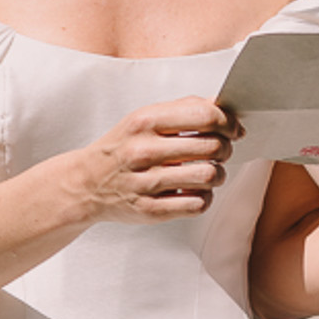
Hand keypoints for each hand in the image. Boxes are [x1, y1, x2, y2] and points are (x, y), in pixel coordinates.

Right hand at [66, 96, 239, 223]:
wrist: (85, 183)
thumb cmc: (122, 146)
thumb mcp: (144, 117)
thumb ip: (183, 108)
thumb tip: (223, 108)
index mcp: (146, 121)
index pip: (205, 116)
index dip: (228, 122)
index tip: (233, 128)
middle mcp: (145, 151)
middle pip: (212, 147)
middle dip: (226, 148)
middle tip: (222, 150)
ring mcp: (146, 183)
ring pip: (209, 176)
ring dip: (218, 174)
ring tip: (210, 171)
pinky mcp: (150, 210)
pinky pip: (197, 204)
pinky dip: (204, 197)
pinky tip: (195, 191)